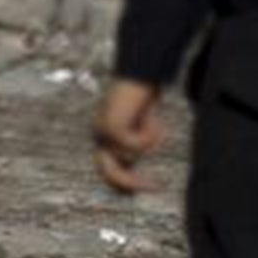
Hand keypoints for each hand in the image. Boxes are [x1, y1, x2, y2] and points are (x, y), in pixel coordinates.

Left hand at [93, 78, 165, 194]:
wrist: (141, 71)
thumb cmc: (144, 94)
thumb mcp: (142, 124)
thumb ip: (137, 142)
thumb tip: (140, 167)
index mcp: (104, 134)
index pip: (108, 169)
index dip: (128, 182)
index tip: (154, 186)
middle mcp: (99, 133)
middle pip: (109, 173)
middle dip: (131, 182)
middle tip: (157, 186)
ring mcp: (103, 130)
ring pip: (131, 156)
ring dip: (149, 139)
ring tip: (154, 117)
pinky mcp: (112, 126)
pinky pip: (138, 145)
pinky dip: (150, 133)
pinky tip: (151, 113)